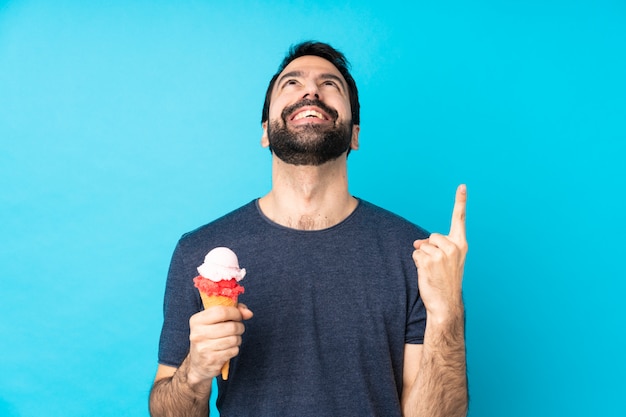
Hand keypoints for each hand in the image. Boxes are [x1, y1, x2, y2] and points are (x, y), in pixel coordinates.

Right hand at [187, 304, 252, 383]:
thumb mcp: (214, 320)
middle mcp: (198, 334)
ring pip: (234, 339)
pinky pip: (234, 350)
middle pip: (231, 326)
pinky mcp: (212, 360)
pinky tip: (228, 349)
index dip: (235, 313)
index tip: (238, 316)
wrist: (198, 363)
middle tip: (238, 328)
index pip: (221, 311)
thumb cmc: (209, 337)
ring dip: (238, 338)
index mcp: (196, 320)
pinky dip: (235, 349)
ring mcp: (204, 348)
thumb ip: (233, 311)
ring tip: (233, 338)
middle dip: (240, 327)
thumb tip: (249, 313)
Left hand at [413, 185, 467, 320]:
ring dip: (422, 257)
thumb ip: (437, 247)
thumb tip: (417, 242)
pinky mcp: (429, 260)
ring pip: (422, 245)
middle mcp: (454, 247)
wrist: (446, 305)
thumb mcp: (448, 262)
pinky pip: (415, 254)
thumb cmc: (446, 283)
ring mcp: (442, 253)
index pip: (459, 220)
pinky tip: (426, 274)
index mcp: (461, 245)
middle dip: (429, 248)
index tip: (462, 186)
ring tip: (432, 272)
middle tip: (436, 267)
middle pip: (431, 236)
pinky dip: (416, 263)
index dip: (460, 202)